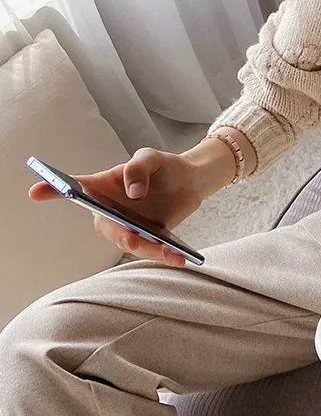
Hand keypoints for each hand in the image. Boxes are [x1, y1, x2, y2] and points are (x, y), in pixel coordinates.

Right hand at [28, 147, 203, 266]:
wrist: (191, 181)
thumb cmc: (164, 166)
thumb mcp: (152, 157)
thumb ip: (138, 167)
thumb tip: (132, 191)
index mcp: (104, 186)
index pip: (75, 188)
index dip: (53, 189)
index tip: (35, 190)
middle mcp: (111, 210)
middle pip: (106, 226)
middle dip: (118, 234)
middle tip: (132, 238)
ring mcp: (129, 226)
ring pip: (130, 243)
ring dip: (147, 249)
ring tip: (167, 251)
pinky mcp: (148, 237)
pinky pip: (151, 250)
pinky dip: (164, 255)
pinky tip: (179, 258)